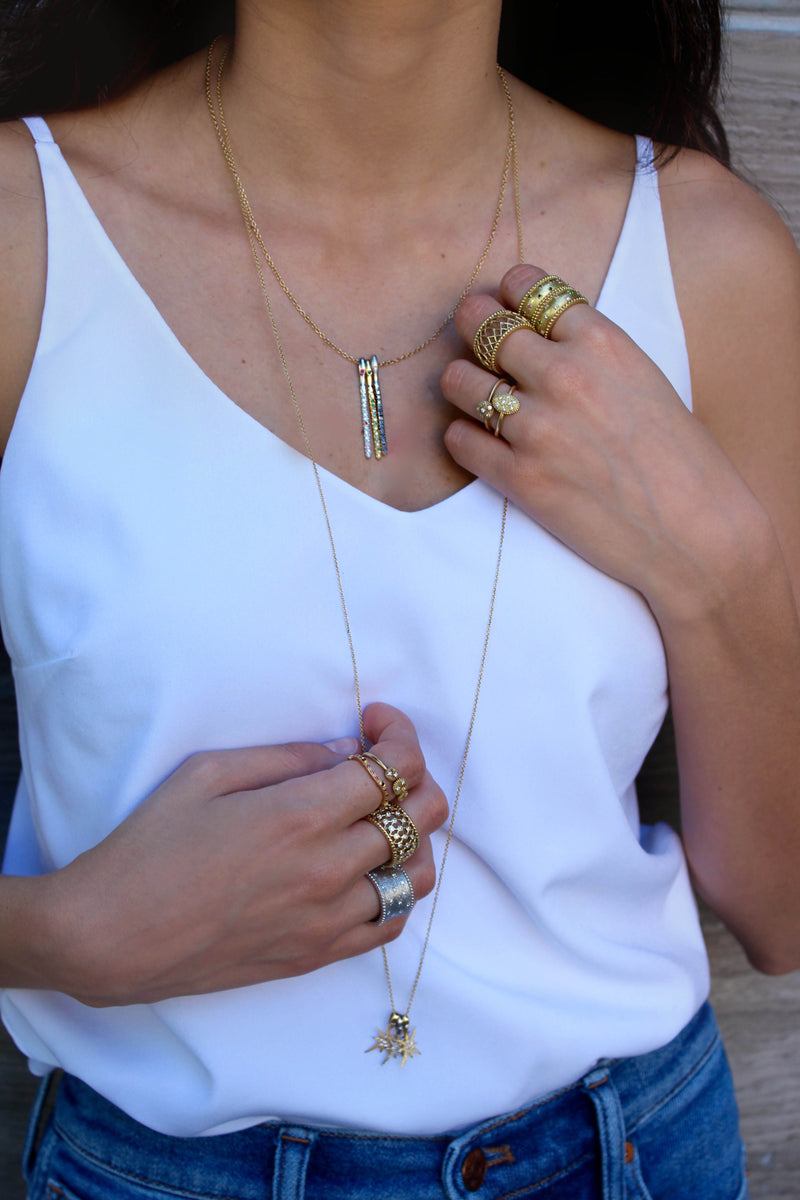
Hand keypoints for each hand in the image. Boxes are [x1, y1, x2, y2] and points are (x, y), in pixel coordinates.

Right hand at [30, 704, 445, 1005]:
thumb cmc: (148, 847)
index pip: (396, 767)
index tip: (375, 721)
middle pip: (422, 816)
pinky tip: (368, 871)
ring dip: (415, 837)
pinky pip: (390, 924)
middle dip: (417, 776)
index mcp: (303, 815)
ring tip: (380, 819)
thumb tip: (345, 751)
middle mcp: (330, 869)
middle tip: (383, 764)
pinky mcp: (318, 955)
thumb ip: (287, 757)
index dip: (400, 733)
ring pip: (419, 875)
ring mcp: (329, 919)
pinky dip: (396, 890)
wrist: (110, 937)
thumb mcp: (207, 773)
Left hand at [442, 264, 756, 620]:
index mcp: (602, 342)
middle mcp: (565, 376)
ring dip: (462, 387)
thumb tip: (538, 334)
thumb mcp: (643, 379)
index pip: (525, 285)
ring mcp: (538, 428)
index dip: (506, 295)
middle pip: (480, 324)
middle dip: (472, 331)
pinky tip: (485, 444)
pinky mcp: (520, 479)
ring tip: (478, 399)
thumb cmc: (680, 460)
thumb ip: (591, 351)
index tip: (505, 308)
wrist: (696, 534)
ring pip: (458, 380)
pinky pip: (458, 440)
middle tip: (477, 349)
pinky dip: (464, 439)